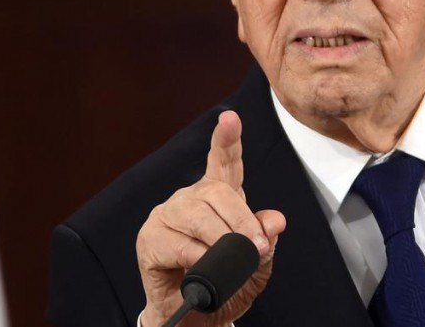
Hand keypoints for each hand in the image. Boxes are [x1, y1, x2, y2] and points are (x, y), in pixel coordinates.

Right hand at [136, 110, 285, 326]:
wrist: (198, 319)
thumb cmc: (226, 284)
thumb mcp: (256, 266)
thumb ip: (264, 240)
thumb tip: (275, 220)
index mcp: (216, 197)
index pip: (223, 162)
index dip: (226, 138)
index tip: (230, 118)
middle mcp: (189, 199)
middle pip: (216, 193)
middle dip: (241, 220)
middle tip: (257, 248)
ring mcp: (166, 217)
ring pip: (196, 215)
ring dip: (221, 238)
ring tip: (234, 260)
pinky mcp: (149, 240)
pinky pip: (175, 241)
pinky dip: (195, 256)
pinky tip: (202, 266)